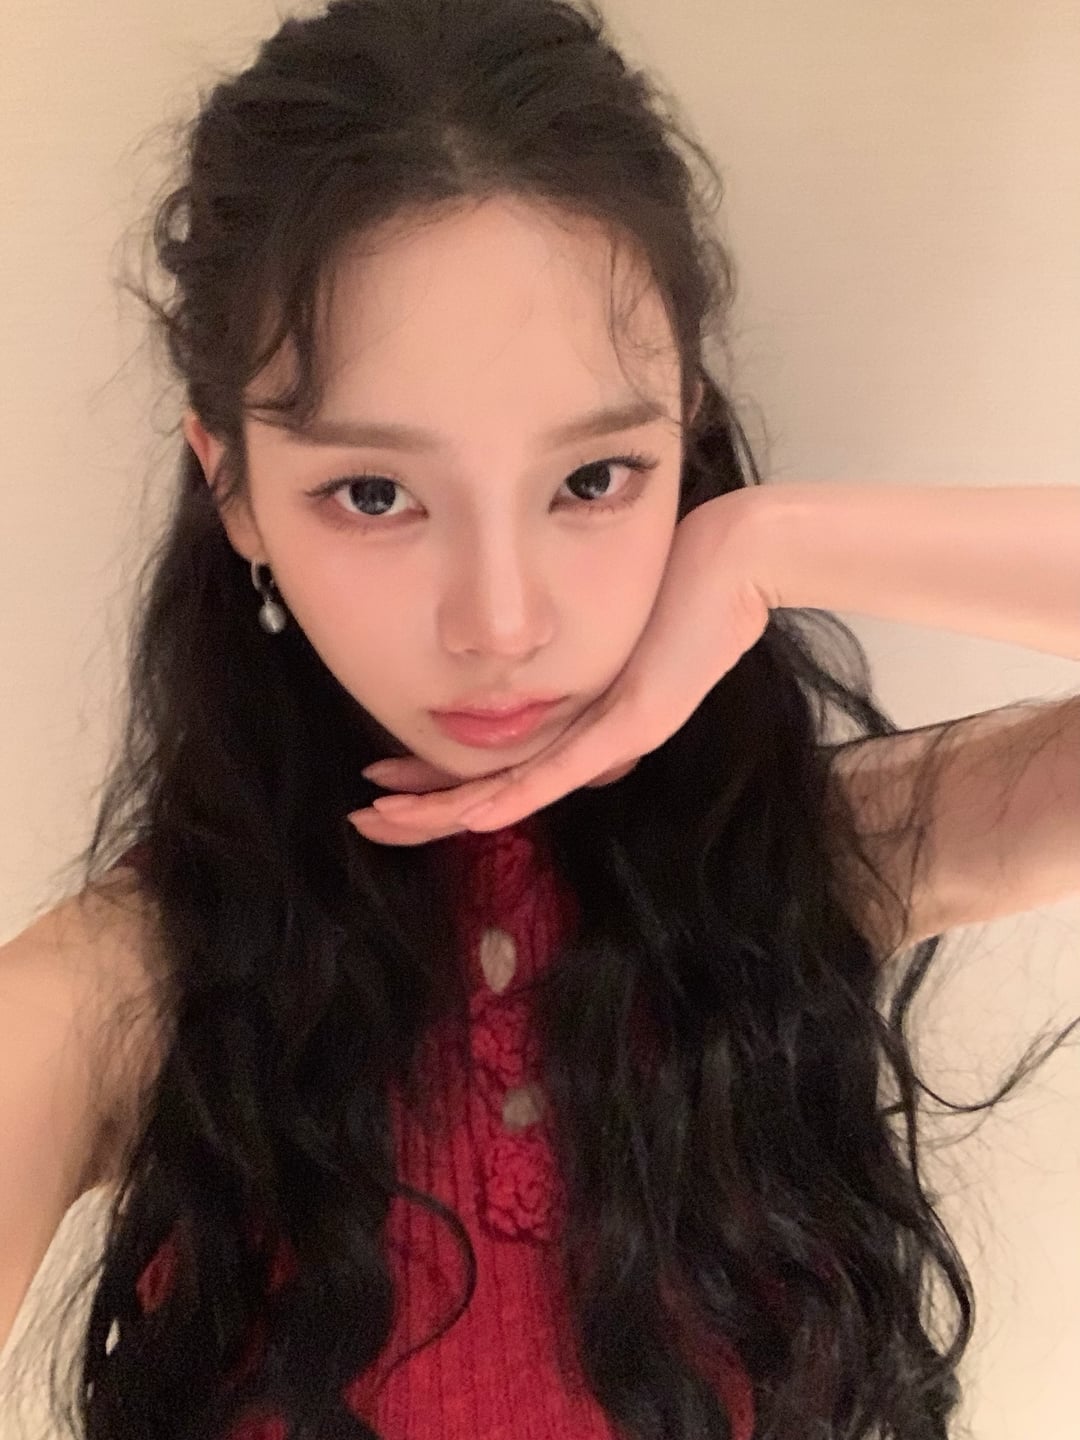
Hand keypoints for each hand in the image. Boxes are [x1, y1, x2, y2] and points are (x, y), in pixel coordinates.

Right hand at [346, 489, 775, 846]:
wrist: (743, 559)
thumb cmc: (680, 577)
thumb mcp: (606, 619)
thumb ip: (564, 652)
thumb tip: (523, 664)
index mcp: (585, 724)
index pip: (495, 766)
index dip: (435, 781)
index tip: (383, 783)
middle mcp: (595, 743)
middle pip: (495, 790)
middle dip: (424, 809)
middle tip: (364, 822)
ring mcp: (614, 737)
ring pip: (518, 790)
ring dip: (449, 812)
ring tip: (390, 823)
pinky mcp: (635, 721)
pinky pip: (564, 766)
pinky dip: (514, 793)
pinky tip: (472, 814)